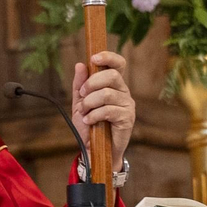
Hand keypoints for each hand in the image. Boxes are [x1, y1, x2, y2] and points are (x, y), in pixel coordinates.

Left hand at [72, 51, 136, 170]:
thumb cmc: (89, 125)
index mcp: (114, 85)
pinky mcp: (127, 118)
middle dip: (92, 83)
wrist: (94, 150)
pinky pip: (108, 110)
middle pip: (112, 75)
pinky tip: (89, 121)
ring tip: (84, 112)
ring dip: (90, 103)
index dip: (108, 57)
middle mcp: (123, 91)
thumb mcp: (79, 103)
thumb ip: (80, 85)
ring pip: (107, 94)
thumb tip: (80, 64)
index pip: (118, 64)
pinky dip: (94, 115)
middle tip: (82, 95)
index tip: (93, 58)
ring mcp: (127, 105)